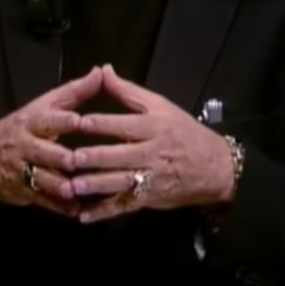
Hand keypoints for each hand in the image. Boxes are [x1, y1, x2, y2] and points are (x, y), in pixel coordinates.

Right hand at [0, 67, 101, 215]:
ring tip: (77, 191)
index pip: (46, 120)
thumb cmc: (24, 127)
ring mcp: (24, 171)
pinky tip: (79, 211)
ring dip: (60, 187)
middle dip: (58, 157)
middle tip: (75, 160)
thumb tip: (100, 71)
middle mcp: (26, 146)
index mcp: (33, 122)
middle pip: (42, 152)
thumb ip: (74, 92)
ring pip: (42, 180)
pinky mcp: (26, 193)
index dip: (62, 120)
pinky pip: (44, 201)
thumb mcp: (44, 106)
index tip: (79, 120)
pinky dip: (61, 207)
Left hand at [69, 64, 235, 222]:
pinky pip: (124, 206)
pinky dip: (104, 212)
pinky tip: (84, 215)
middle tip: (71, 158)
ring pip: (120, 183)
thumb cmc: (183, 132)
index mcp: (155, 127)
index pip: (126, 125)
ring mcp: (150, 178)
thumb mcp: (161, 106)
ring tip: (72, 187)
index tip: (79, 122)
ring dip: (96, 186)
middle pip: (121, 156)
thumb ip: (128, 91)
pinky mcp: (148, 198)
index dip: (102, 124)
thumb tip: (104, 70)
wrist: (214, 167)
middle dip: (96, 158)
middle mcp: (152, 153)